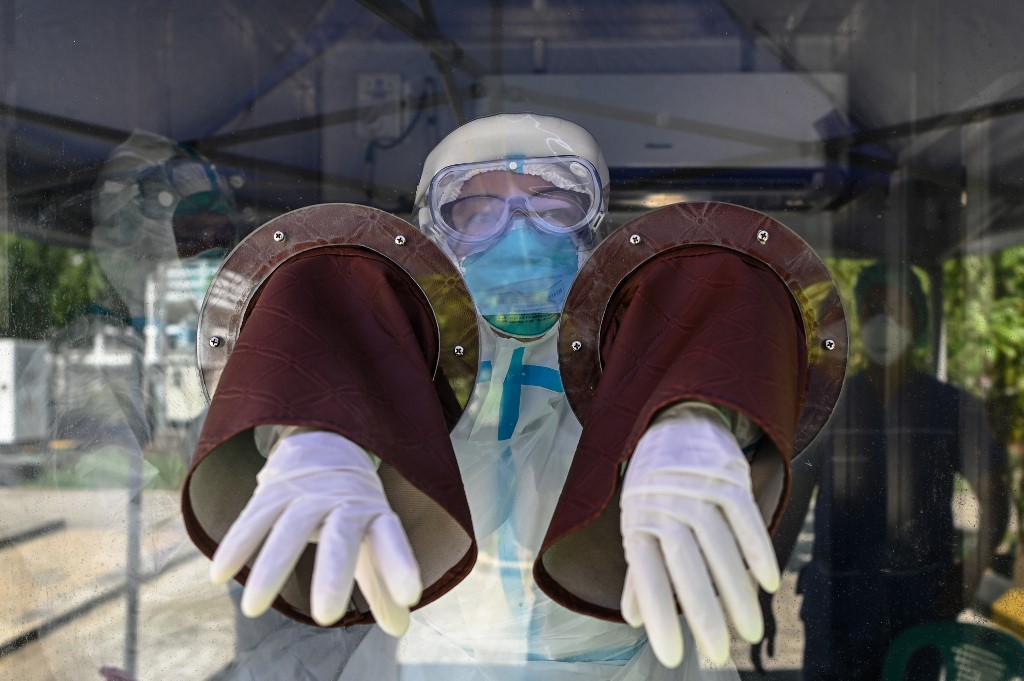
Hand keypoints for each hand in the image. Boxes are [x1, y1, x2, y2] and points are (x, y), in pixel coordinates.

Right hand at [209, 431, 421, 634]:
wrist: (327, 437)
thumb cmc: (353, 505)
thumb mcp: (372, 537)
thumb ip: (382, 583)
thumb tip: (400, 628)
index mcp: (374, 513)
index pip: (391, 538)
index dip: (400, 565)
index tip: (411, 595)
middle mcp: (343, 500)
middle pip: (341, 537)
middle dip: (333, 574)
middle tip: (327, 617)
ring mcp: (307, 492)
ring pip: (290, 528)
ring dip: (271, 568)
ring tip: (253, 610)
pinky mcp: (273, 489)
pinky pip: (253, 517)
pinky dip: (237, 544)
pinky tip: (220, 574)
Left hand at [619, 406, 779, 667]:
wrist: (677, 419)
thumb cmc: (654, 483)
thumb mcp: (638, 519)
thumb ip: (639, 567)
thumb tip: (635, 619)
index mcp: (638, 519)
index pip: (646, 574)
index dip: (660, 615)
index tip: (673, 656)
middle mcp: (665, 503)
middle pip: (685, 564)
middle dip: (703, 614)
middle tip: (718, 654)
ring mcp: (698, 487)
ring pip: (720, 546)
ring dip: (736, 592)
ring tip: (750, 632)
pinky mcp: (728, 475)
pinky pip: (746, 518)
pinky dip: (758, 551)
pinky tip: (768, 584)